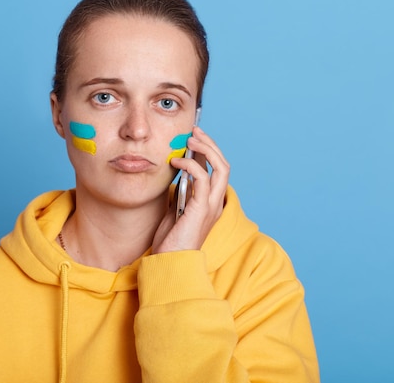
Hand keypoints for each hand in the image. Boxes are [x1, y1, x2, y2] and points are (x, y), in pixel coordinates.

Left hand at [151, 127, 229, 253]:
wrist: (170, 262)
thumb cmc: (170, 241)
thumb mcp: (174, 211)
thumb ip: (180, 194)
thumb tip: (177, 176)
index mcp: (210, 202)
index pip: (217, 170)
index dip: (209, 151)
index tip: (193, 138)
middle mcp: (215, 202)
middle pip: (223, 164)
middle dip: (210, 144)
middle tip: (194, 132)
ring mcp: (211, 206)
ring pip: (220, 168)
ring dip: (206, 149)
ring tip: (189, 139)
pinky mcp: (201, 209)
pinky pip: (202, 179)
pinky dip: (191, 165)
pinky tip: (177, 162)